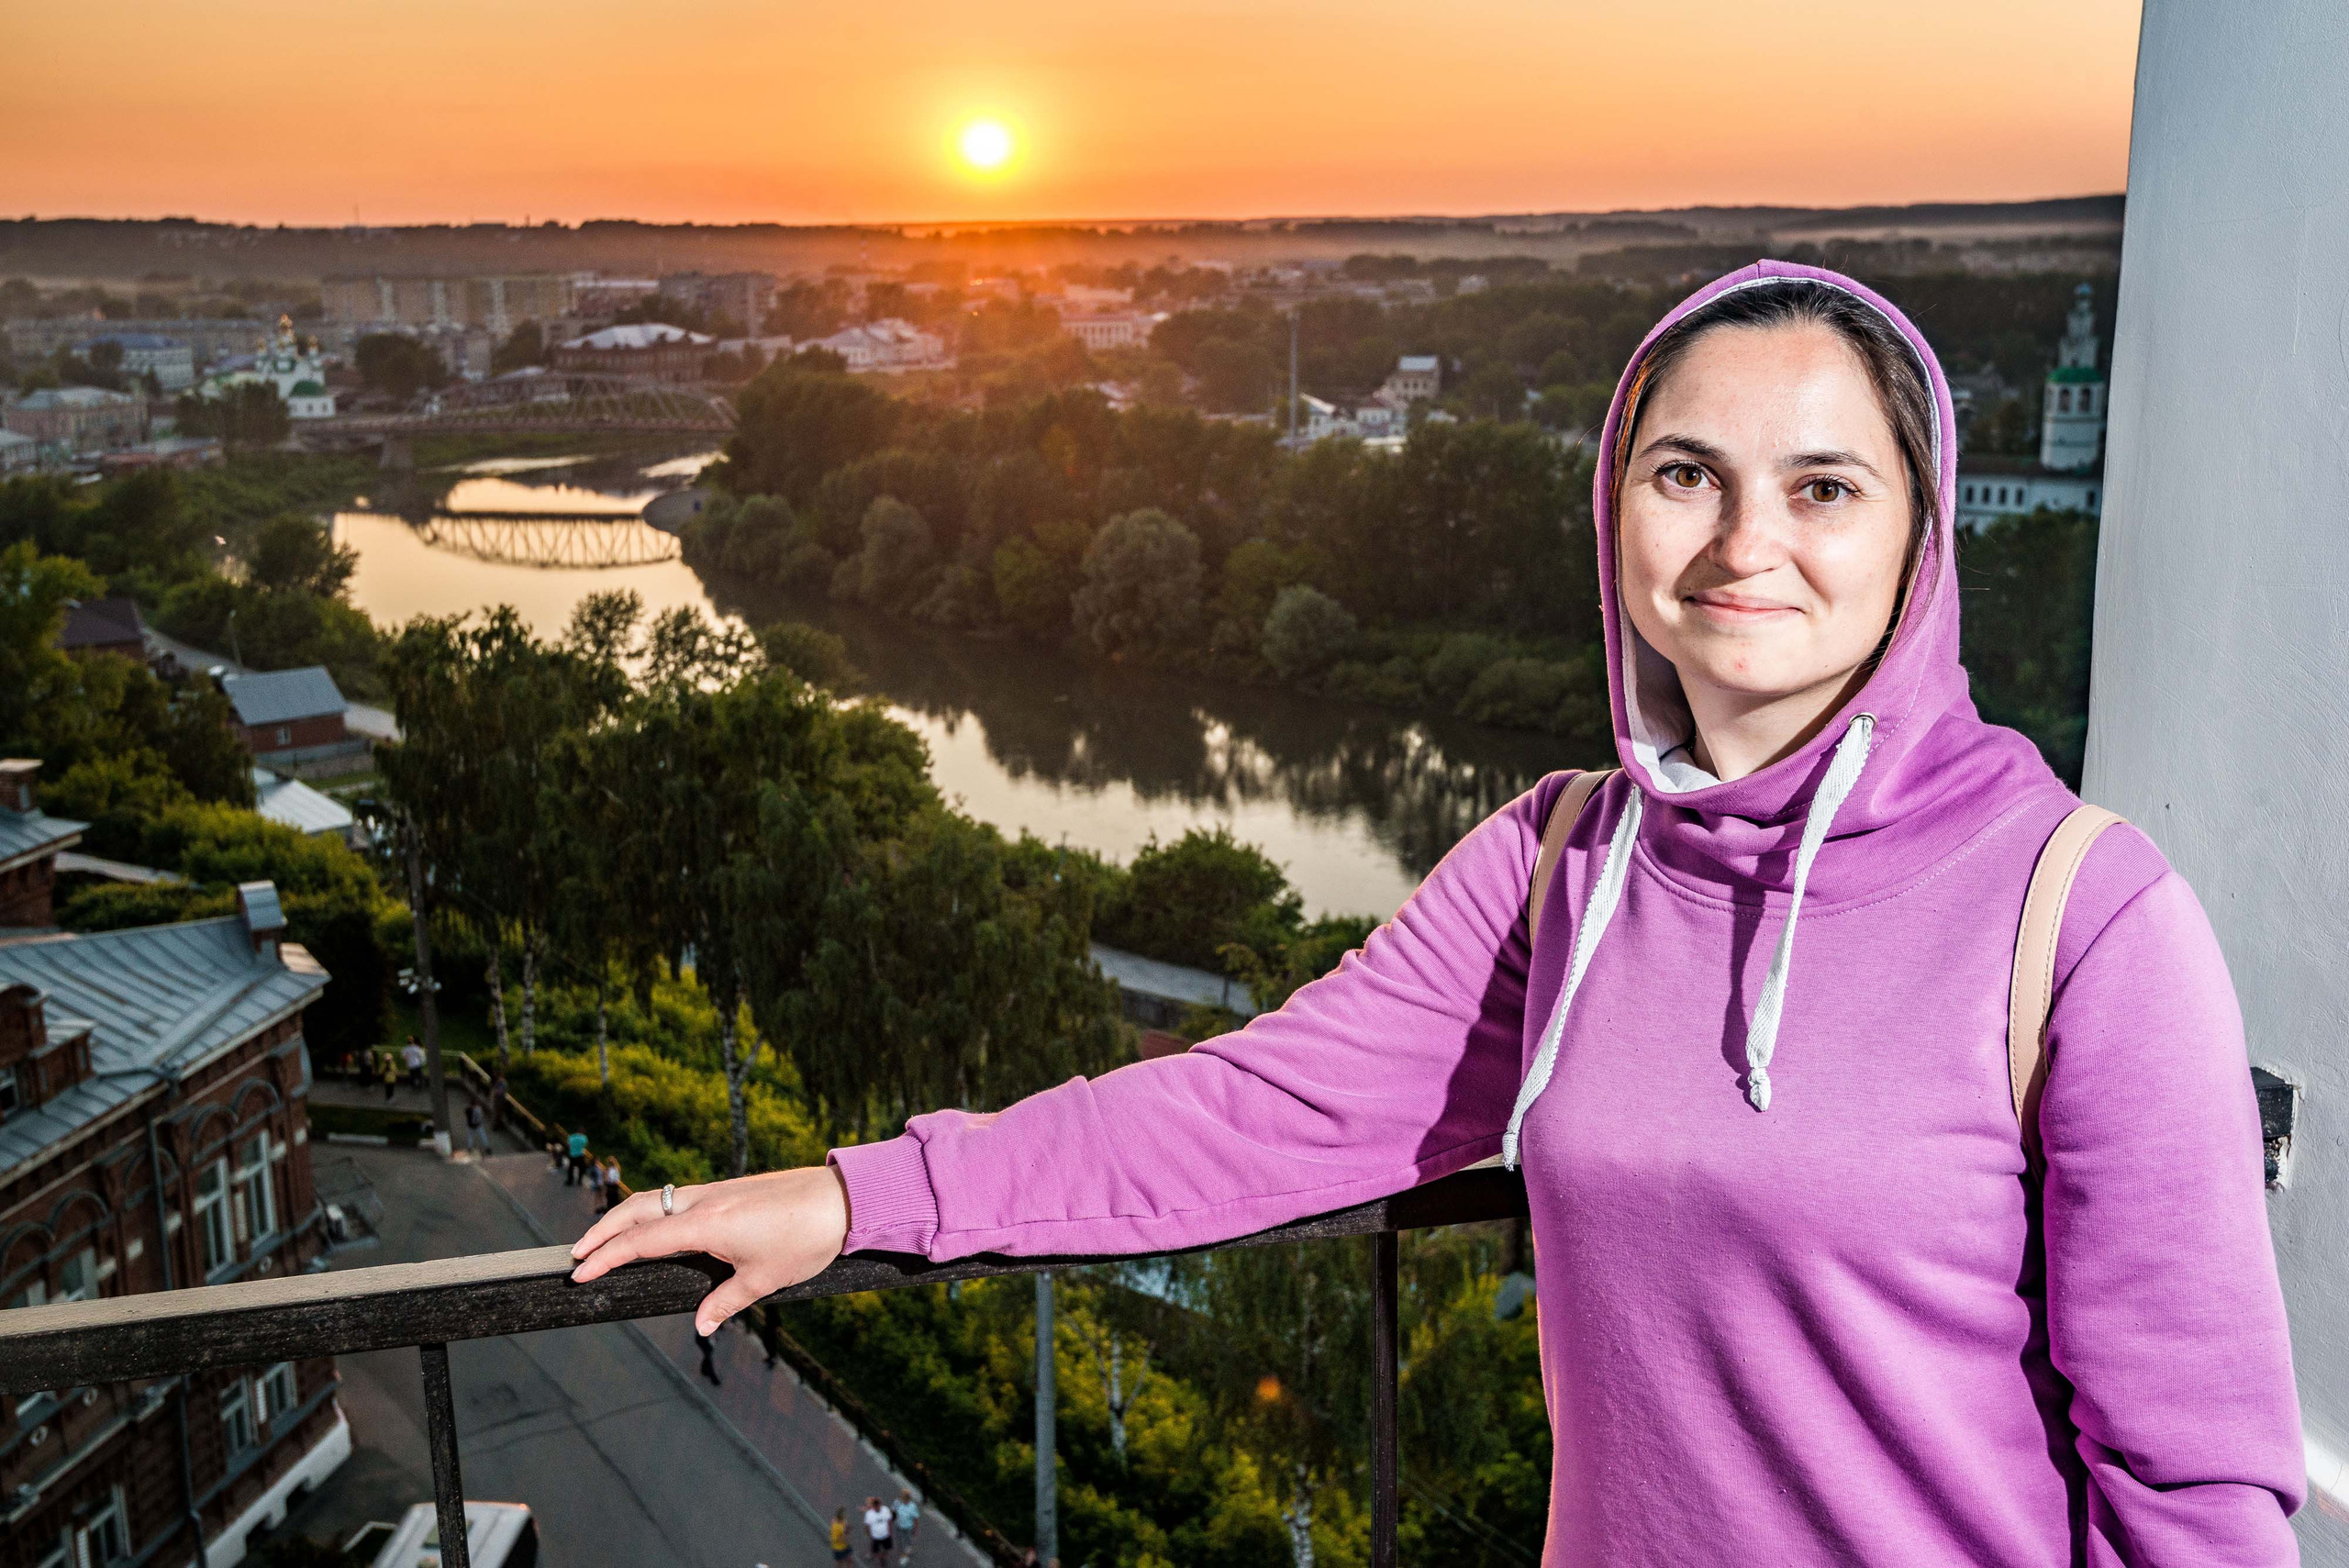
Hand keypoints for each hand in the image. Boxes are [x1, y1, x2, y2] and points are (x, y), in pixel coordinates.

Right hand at [569, 1164, 851, 1334]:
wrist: (842, 1199)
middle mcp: (705, 1201)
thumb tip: (701, 1325)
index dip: (606, 1256)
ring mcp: (718, 1191)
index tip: (580, 1271)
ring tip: (607, 1239)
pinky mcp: (732, 1189)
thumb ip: (726, 1302)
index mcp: (706, 1224)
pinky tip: (657, 1227)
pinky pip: (681, 1197)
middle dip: (603, 1229)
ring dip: (626, 1216)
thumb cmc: (806, 1238)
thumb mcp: (764, 1279)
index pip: (641, 1240)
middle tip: (578, 1252)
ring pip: (658, 1198)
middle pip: (638, 1209)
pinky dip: (655, 1210)